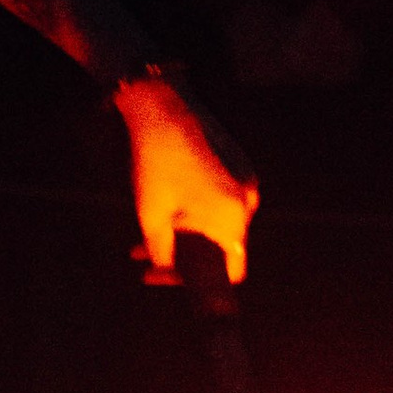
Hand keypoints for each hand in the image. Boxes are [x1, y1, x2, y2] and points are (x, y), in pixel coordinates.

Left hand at [119, 70, 257, 286]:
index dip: (197, 282)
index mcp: (234, 219)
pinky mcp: (233, 168)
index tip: (163, 277)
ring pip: (215, 225)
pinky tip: (163, 216)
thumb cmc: (157, 165)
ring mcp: (243, 183)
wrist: (161, 111)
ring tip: (145, 242)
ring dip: (183, 237)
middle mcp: (247, 203)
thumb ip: (162, 253)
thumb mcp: (152, 217)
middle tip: (147, 262)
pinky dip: (193, 215)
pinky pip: (217, 204)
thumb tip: (165, 275)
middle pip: (220, 248)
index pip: (232, 270)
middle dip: (182, 257)